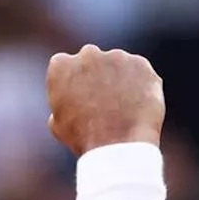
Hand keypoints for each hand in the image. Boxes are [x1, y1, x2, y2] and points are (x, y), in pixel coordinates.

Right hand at [46, 44, 164, 156]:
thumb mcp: (57, 124)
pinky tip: (135, 105)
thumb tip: (70, 101)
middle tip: (100, 100)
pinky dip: (138, 84)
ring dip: (116, 78)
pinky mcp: (141, 64)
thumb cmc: (83, 138)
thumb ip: (61, 102)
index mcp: (61, 66)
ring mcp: (116, 57)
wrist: (117, 145)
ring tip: (120, 107)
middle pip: (90, 59)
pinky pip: (138, 71)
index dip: (70, 82)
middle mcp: (88, 54)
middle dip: (94, 74)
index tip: (76, 96)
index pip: (63, 66)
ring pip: (116, 64)